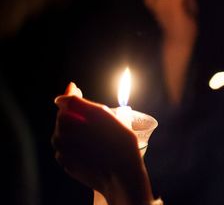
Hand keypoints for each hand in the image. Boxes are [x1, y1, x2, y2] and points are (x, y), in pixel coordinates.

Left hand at [52, 83, 148, 202]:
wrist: (121, 174)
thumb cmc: (118, 142)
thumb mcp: (103, 114)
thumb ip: (79, 102)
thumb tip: (62, 96)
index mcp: (66, 120)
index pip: (66, 102)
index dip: (74, 95)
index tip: (78, 90)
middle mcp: (59, 136)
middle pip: (66, 118)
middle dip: (79, 117)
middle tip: (100, 122)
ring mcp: (62, 153)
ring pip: (68, 134)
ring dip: (79, 132)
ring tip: (99, 136)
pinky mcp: (67, 166)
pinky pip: (70, 150)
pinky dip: (79, 146)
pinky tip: (94, 148)